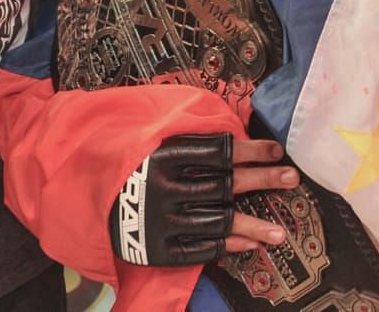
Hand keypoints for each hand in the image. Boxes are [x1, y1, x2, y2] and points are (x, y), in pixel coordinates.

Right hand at [111, 134, 296, 264]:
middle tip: (292, 177)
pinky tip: (250, 243)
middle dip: (263, 179)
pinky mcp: (160, 247)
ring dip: (254, 225)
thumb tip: (236, 132)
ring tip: (280, 231)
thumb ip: (188, 139)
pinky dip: (228, 245)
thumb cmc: (128, 164)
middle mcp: (167, 186)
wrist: (86, 197)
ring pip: (219, 220)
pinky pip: (202, 248)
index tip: (276, 149)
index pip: (219, 150)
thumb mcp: (150, 140)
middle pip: (227, 183)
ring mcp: (164, 219)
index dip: (251, 149)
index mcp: (165, 154)